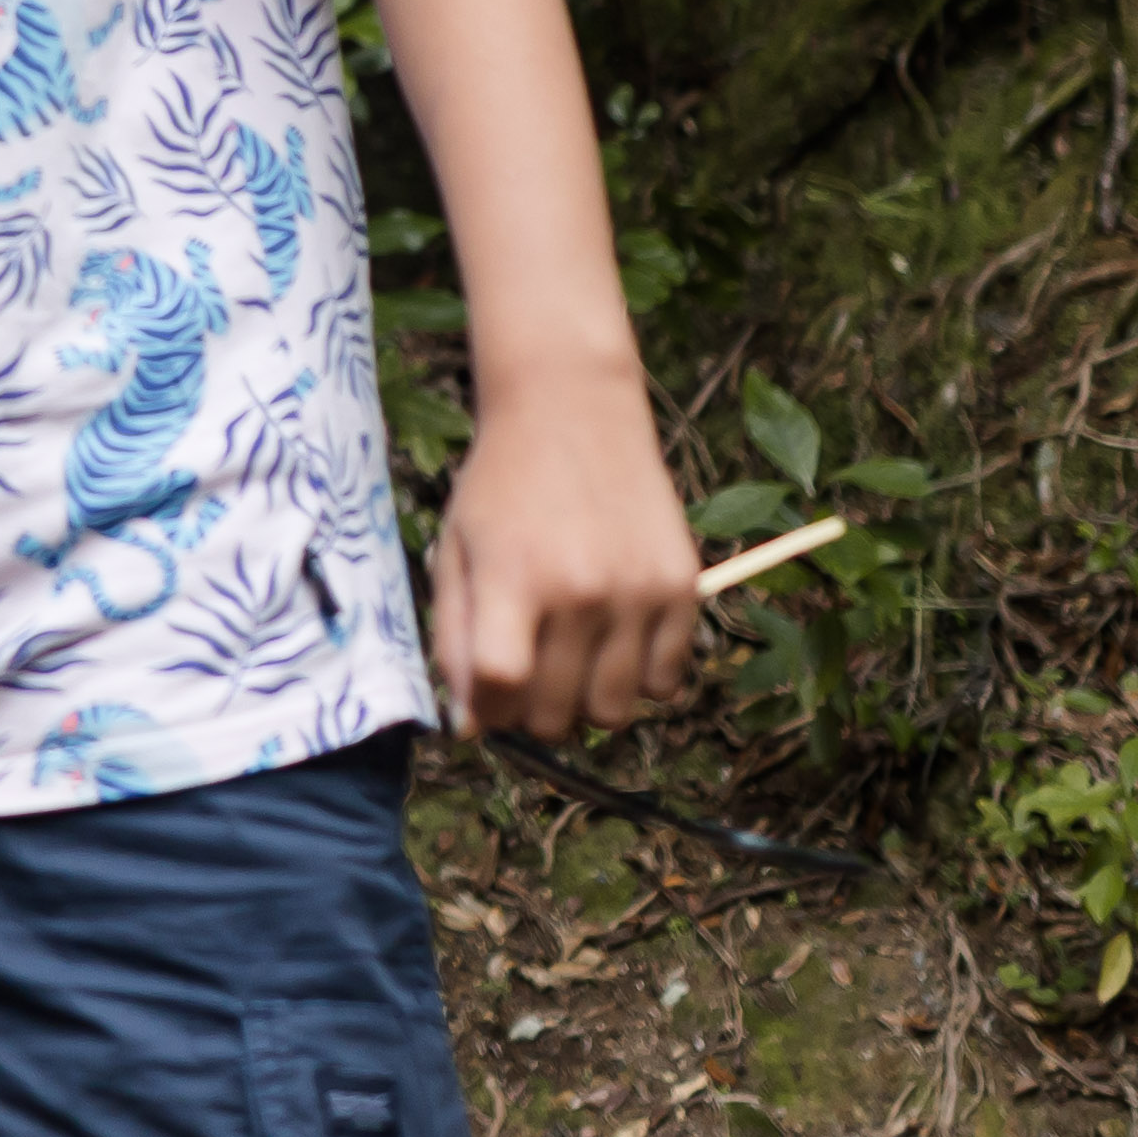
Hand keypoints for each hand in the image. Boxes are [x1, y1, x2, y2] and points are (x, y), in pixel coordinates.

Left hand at [422, 355, 700, 741]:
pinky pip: (665, 681)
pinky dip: (639, 678)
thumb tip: (472, 727)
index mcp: (513, 577)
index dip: (488, 711)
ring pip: (615, 713)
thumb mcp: (456, 551)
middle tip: (529, 671)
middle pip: (556, 714)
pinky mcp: (682, 587)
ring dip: (586, 702)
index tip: (486, 696)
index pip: (502, 686)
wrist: (572, 409)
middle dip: (532, 711)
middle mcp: (581, 588)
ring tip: (572, 657)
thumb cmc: (502, 486)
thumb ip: (455, 641)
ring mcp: (638, 590)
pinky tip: (615, 637)